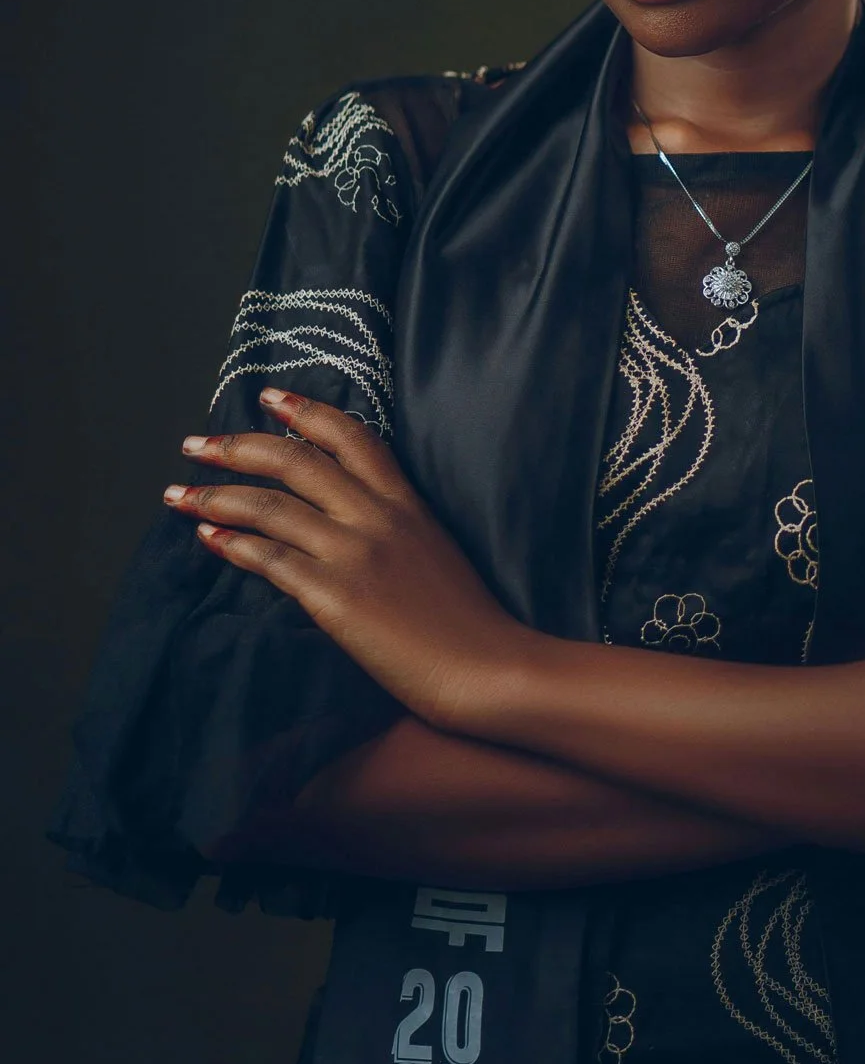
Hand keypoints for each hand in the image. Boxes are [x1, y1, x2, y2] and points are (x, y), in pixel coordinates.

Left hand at [164, 389, 530, 731]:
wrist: (487, 666)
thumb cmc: (468, 622)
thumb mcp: (435, 552)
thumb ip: (395, 528)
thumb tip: (348, 521)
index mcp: (406, 503)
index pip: (352, 437)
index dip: (306, 411)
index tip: (269, 396)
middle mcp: (377, 517)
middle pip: (295, 460)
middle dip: (237, 446)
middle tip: (196, 443)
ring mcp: (355, 554)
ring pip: (270, 506)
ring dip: (215, 496)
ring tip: (178, 495)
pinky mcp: (335, 596)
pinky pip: (270, 559)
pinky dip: (232, 545)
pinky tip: (207, 539)